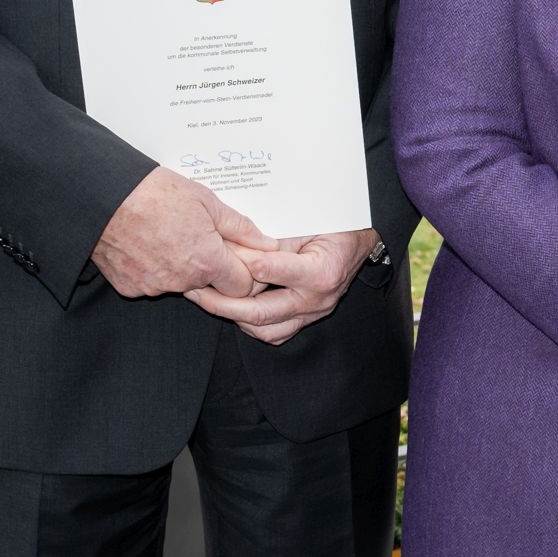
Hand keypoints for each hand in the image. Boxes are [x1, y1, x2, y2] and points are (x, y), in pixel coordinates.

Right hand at [93, 167, 276, 299]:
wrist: (103, 197)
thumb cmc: (155, 193)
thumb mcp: (207, 201)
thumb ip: (240, 228)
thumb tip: (267, 243)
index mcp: (206, 261)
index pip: (242, 287)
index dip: (244, 273)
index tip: (238, 259)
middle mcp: (182, 281)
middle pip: (212, 287)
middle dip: (214, 270)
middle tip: (202, 241)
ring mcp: (153, 287)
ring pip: (181, 286)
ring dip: (183, 269)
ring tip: (171, 237)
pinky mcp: (130, 288)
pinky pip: (153, 284)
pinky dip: (155, 271)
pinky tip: (148, 245)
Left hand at [185, 228, 376, 344]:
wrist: (362, 240)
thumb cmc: (337, 225)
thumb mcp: (308, 222)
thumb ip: (276, 238)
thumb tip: (238, 245)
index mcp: (320, 273)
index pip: (268, 272)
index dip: (237, 264)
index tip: (212, 256)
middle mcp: (317, 300)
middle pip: (259, 311)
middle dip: (221, 302)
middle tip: (195, 290)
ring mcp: (314, 313)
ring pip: (265, 330)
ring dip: (234, 317)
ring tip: (209, 301)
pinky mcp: (308, 319)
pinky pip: (275, 334)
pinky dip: (252, 325)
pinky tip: (235, 308)